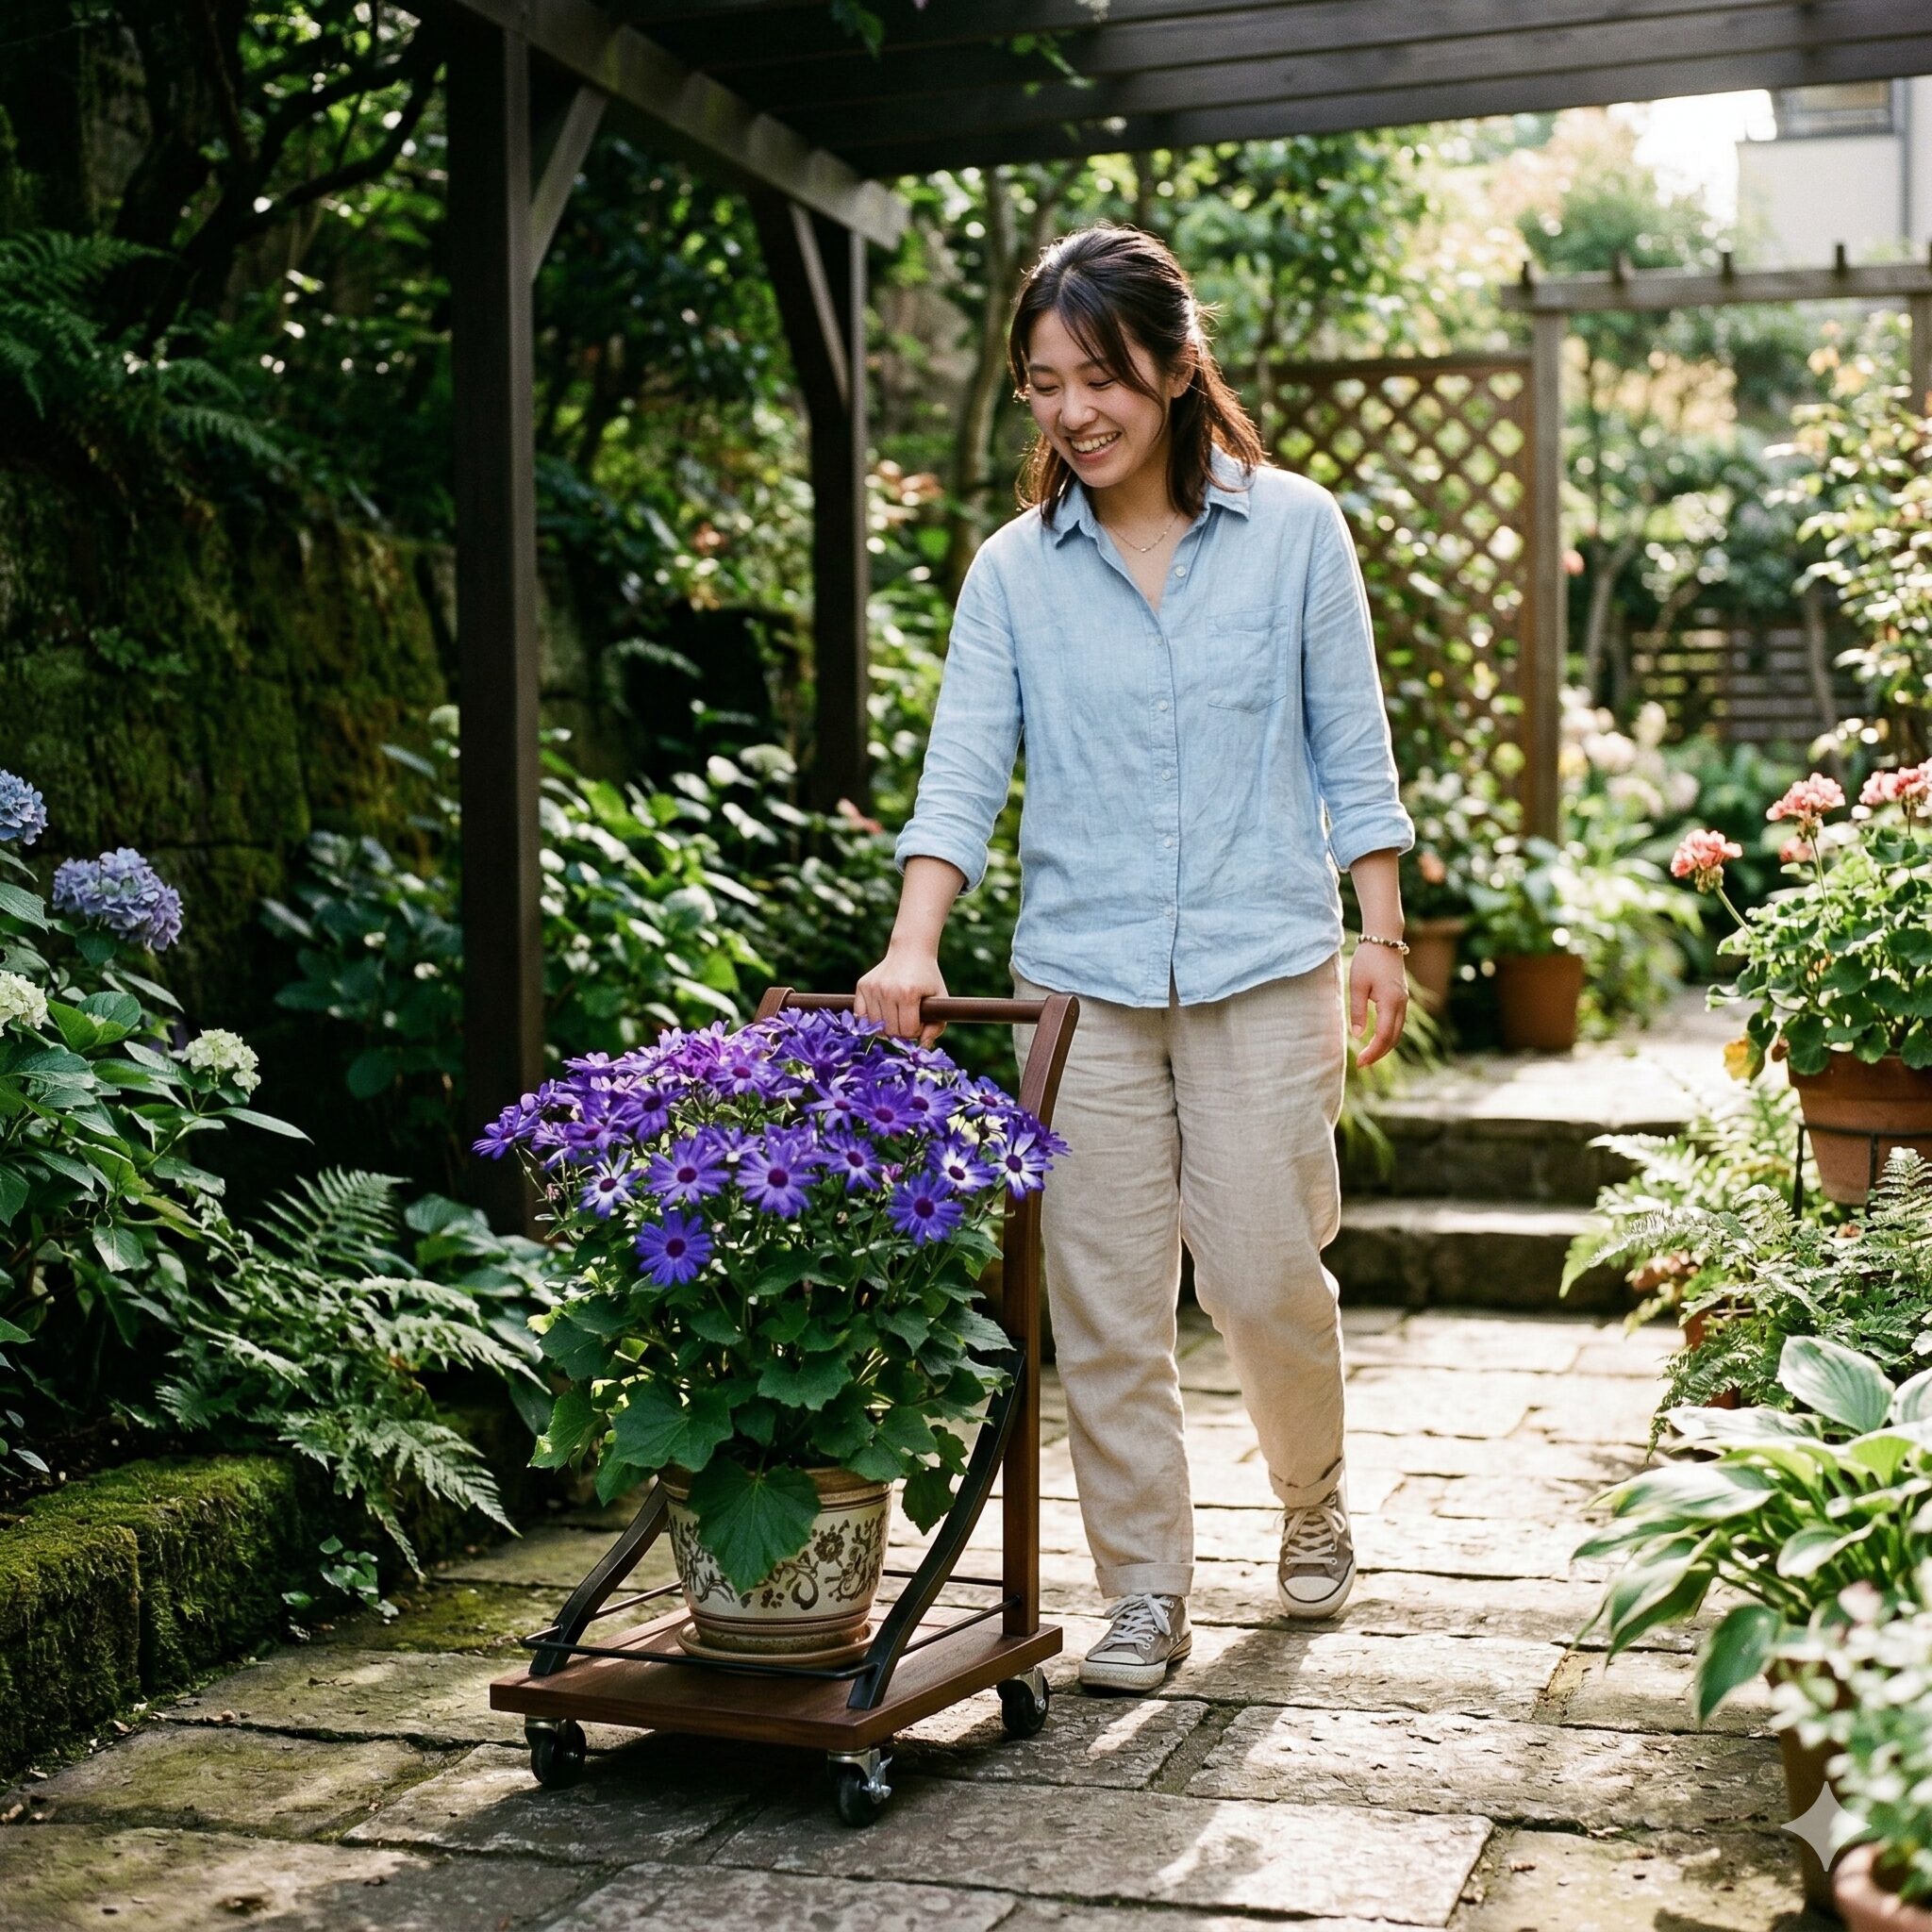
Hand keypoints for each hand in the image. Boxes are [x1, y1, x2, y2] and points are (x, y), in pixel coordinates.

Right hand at [854, 945, 948, 1045]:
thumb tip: (922, 1047)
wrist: (910, 951)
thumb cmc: (928, 979)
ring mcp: (873, 987)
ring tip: (896, 1016)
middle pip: (890, 1031)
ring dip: (886, 1027)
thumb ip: (936, 1027)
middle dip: (901, 1031)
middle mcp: (888, 989)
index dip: (915, 1031)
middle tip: (908, 1020)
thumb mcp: (940, 999)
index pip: (907, 1030)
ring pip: (875, 1026)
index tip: (919, 1022)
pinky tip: (882, 1014)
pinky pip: (861, 1016)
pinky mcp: (862, 985)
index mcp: (908, 993)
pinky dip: (871, 1020)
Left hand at [1348, 942, 1408, 1070]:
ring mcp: (1404, 1001)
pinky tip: (1376, 1040)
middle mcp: (1402, 1003)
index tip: (1360, 1062)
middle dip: (1379, 1053)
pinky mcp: (1401, 998)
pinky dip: (1389, 1035)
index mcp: (1391, 1001)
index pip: (1385, 1035)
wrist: (1385, 939)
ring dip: (1385, 1046)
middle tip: (1362, 1064)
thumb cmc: (1368, 960)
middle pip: (1394, 1038)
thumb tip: (1359, 1036)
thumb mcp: (1357, 985)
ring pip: (1398, 1031)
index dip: (1374, 1052)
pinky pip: (1398, 1022)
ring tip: (1368, 1056)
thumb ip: (1358, 1011)